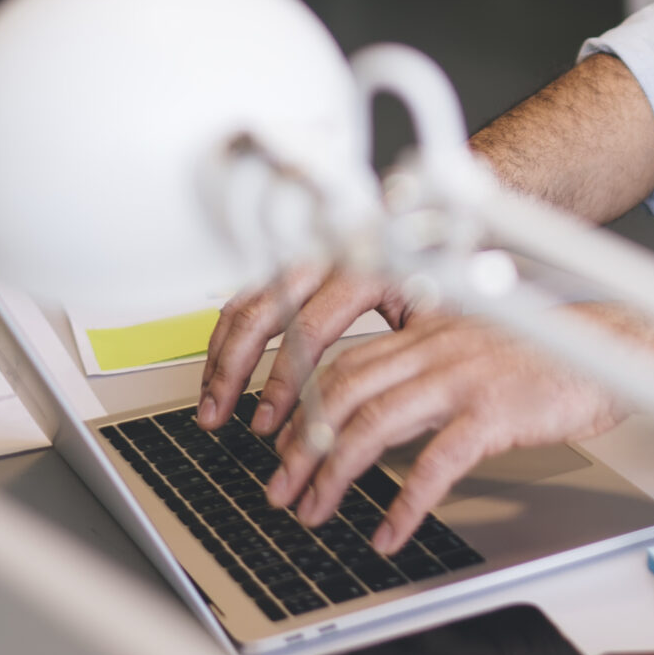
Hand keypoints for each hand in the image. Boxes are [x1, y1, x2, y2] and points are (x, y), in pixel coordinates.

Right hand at [196, 263, 420, 436]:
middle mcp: (326, 260)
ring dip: (221, 357)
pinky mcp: (294, 267)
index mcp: (362, 269)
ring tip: (211, 405)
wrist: (442, 234)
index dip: (283, 381)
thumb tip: (373, 397)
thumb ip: (404, 347)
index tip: (268, 421)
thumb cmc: (442, 274)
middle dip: (232, 371)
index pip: (307, 330)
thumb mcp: (437, 310)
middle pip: (262, 314)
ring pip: (245, 305)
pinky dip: (229, 337)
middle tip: (219, 417)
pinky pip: (247, 299)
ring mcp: (304, 261)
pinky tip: (222, 370)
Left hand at [262, 310, 625, 552]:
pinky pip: (434, 463)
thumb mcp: (477, 345)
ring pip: (373, 426)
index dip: (302, 408)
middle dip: (299, 448)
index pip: (343, 364)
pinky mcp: (494, 412)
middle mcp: (436, 347)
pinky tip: (390, 532)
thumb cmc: (551, 353)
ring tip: (316, 513)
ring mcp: (463, 378)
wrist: (616, 349)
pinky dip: (404, 503)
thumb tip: (382, 406)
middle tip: (280, 491)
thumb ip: (430, 364)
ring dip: (334, 475)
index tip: (281, 448)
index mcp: (428, 329)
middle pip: (342, 395)